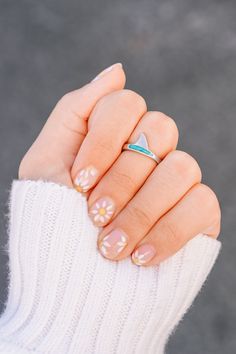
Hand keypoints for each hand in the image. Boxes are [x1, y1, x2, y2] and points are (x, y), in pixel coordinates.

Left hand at [19, 64, 220, 265]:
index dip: (103, 140)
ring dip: (140, 210)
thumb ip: (75, 110)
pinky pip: (202, 203)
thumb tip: (118, 70)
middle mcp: (150, 152)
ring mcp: (176, 181)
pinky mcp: (197, 213)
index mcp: (115, 135)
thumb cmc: (53, 221)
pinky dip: (168, 232)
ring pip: (183, 166)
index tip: (79, 182)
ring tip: (110, 247)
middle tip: (94, 215)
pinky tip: (140, 257)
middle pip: (159, 130)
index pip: (125, 104)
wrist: (69, 281)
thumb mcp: (46, 162)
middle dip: (122, 177)